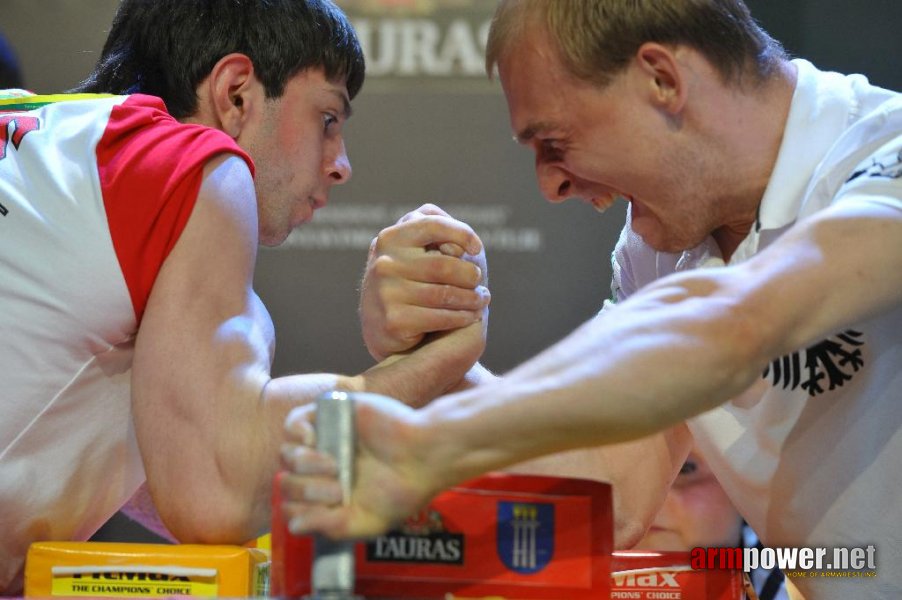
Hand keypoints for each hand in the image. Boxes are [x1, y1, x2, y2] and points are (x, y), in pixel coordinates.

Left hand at [278, 393, 438, 539]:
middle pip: (287, 480)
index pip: (291, 504)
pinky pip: (293, 422)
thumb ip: (329, 527)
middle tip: (338, 489)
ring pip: (287, 453)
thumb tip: (295, 525)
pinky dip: (297, 433)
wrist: (423, 456)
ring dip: (306, 464)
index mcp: (329, 493)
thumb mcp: (367, 522)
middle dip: (307, 489)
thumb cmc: (402, 491)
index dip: (300, 509)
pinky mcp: (331, 415)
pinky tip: (314, 441)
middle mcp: (322, 467)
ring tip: (335, 466)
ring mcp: (324, 441)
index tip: (328, 508)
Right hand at [360, 204, 489, 360]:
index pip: (432, 225)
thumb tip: (462, 248)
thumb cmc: (410, 281)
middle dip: (469, 275)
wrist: (381, 328)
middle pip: (444, 265)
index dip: (461, 233)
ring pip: (445, 294)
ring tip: (482, 299)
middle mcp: (385, 264)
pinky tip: (471, 315)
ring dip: (472, 298)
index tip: (476, 248)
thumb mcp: (415, 253)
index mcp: (390, 239)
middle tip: (478, 281)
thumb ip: (438, 239)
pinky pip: (442, 317)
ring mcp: (386, 294)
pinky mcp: (395, 322)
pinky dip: (463, 316)